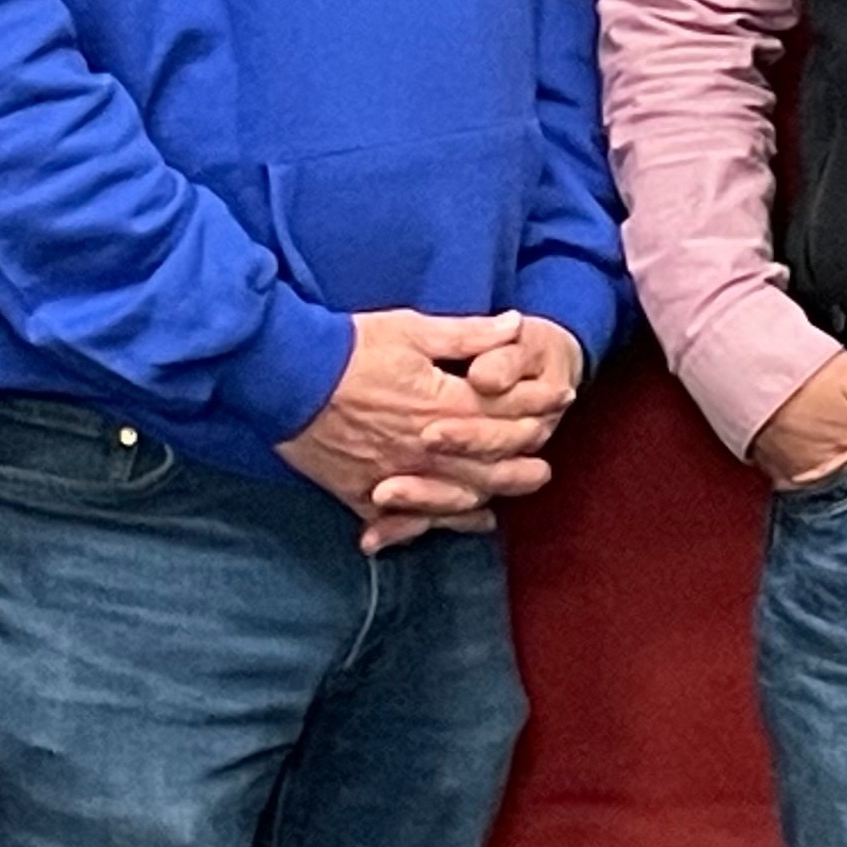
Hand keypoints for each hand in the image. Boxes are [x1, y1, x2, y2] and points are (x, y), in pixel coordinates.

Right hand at [361, 316, 589, 552]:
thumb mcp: (412, 329)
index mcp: (442, 405)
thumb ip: (469, 335)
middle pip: (489, 463)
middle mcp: (425, 449)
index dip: (537, 403)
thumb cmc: (348, 347)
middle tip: (547, 464)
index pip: (504, 411)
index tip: (562, 397)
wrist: (285, 377)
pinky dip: (439, 521)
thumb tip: (517, 325)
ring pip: (457, 496)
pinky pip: (410, 518)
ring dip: (490, 494)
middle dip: (524, 459)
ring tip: (513, 493)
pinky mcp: (363, 495)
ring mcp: (395, 477)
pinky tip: (459, 519)